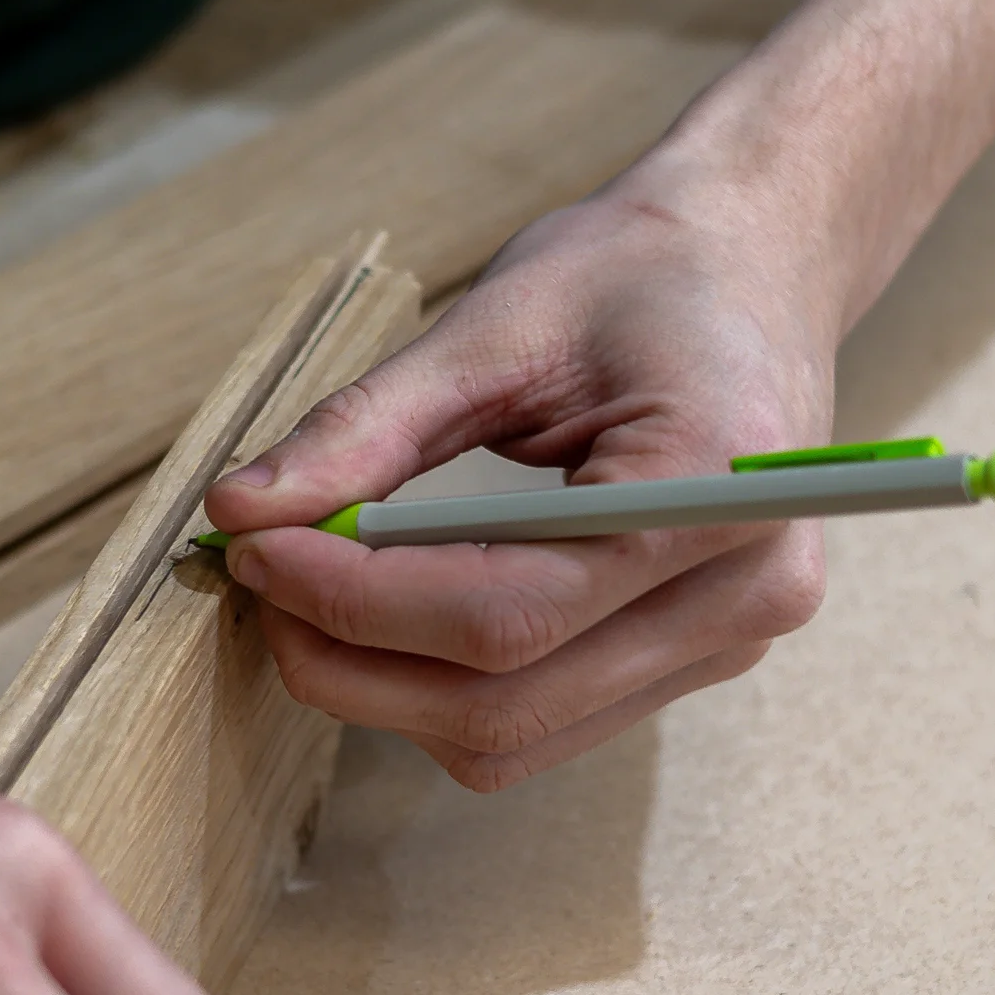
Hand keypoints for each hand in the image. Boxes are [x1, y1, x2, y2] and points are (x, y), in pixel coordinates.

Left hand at [203, 162, 832, 791]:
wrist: (752, 259)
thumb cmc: (638, 269)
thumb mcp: (495, 322)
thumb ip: (370, 426)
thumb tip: (242, 508)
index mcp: (715, 491)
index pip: (506, 612)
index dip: (358, 601)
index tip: (254, 548)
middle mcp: (745, 593)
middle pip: (506, 702)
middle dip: (352, 659)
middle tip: (258, 575)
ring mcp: (732, 642)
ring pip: (517, 735)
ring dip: (385, 687)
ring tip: (305, 591)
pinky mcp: (698, 656)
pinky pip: (547, 718)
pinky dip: (441, 684)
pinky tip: (382, 611)